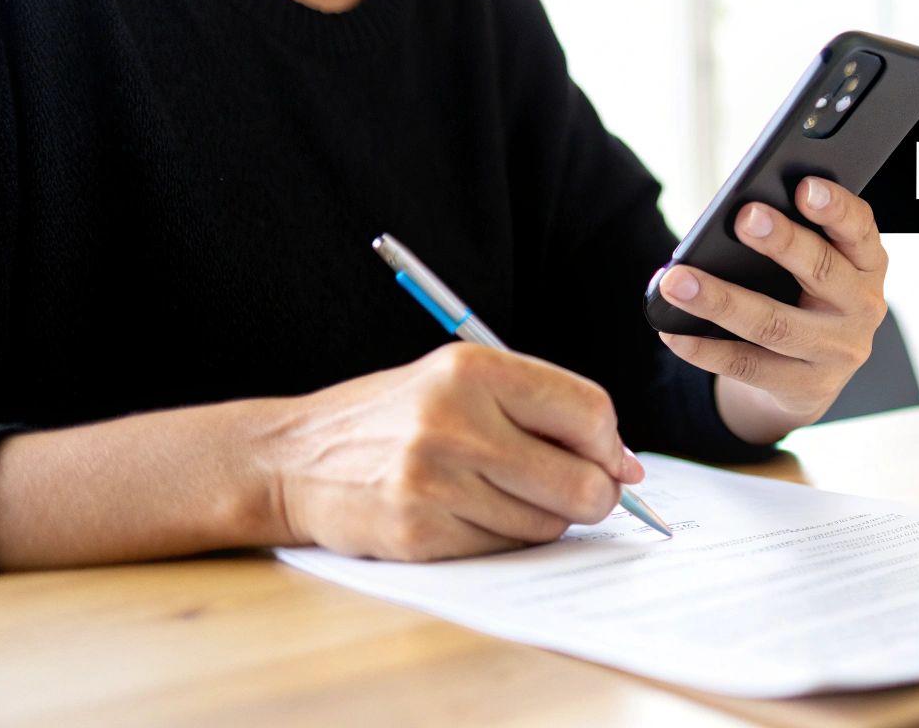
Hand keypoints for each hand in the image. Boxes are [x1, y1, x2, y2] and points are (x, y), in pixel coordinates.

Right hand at [270, 342, 644, 560]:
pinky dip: (503, 539)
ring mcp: (434, 480)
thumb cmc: (394, 417)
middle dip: (596, 494)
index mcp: (474, 369)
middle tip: (583, 493)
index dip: (610, 444)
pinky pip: (504, 549)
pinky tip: (469, 514)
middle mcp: (455, 420)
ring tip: (504, 494)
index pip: (589, 410)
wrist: (293, 457)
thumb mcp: (461, 381)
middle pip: (581, 479)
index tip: (609, 458)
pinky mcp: (418, 532)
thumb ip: (543, 410)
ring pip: (547, 522)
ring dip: (544, 518)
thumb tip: (625, 466)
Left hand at [655, 176, 888, 431]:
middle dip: (781, 242)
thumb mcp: (818, 264)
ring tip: (676, 281)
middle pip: (821, 271)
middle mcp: (862, 306)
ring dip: (721, 300)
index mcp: (867, 263)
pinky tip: (674, 332)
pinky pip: (749, 367)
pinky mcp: (807, 388)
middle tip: (742, 217)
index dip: (836, 207)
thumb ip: (793, 237)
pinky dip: (706, 350)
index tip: (804, 187)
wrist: (812, 375)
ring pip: (775, 324)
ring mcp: (839, 352)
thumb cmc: (805, 296)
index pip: (860, 228)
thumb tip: (737, 217)